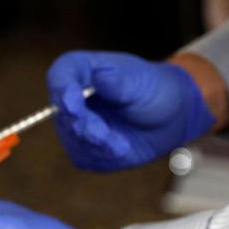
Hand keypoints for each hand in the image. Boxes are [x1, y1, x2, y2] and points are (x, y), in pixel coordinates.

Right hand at [46, 50, 215, 171]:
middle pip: (63, 113)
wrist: (169, 117)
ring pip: (73, 139)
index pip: (59, 76)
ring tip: (122, 146)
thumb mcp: (141, 82)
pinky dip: (103, 157)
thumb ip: (119, 82)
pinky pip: (84, 158)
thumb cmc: (153, 90)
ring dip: (97, 146)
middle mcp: (71, 98)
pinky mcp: (83, 149)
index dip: (61, 90)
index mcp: (81, 70)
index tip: (72, 104)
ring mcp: (74, 125)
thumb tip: (99, 75)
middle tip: (103, 135)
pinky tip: (121, 149)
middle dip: (83, 126)